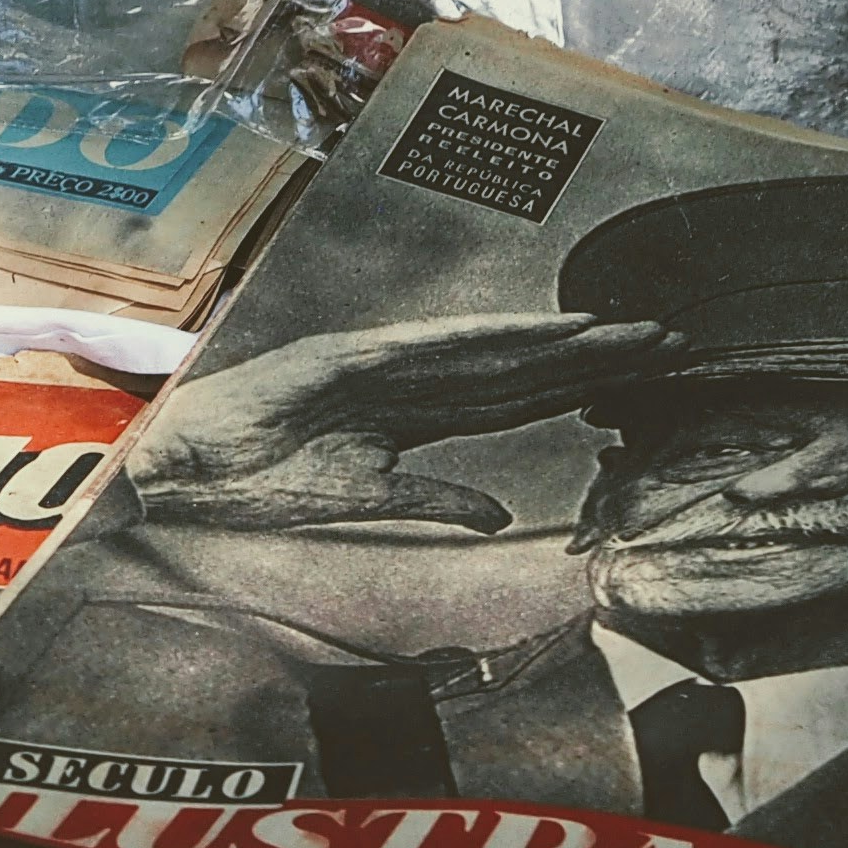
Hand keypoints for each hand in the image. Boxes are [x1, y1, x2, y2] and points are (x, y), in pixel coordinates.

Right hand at [130, 313, 676, 523]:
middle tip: (668, 342)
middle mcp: (403, 381)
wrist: (179, 474)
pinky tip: (547, 331)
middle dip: (591, 356)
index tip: (638, 378)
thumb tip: (502, 516)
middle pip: (516, 365)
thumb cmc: (253, 485)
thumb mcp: (364, 501)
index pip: (510, 396)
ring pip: (490, 351)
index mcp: (407, 415)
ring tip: (630, 333)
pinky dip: (492, 339)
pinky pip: (434, 350)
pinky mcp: (347, 360)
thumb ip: (435, 501)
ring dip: (562, 342)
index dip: (575, 385)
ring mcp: (377, 365)